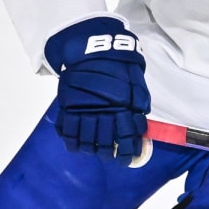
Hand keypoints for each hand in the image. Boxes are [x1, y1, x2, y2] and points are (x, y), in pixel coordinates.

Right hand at [46, 17, 150, 162]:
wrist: (92, 48)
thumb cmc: (118, 65)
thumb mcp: (136, 83)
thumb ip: (139, 104)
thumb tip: (141, 126)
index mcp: (122, 108)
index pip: (125, 138)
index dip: (125, 152)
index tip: (125, 160)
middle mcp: (103, 113)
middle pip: (104, 143)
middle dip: (107, 154)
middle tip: (108, 155)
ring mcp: (83, 110)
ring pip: (85, 141)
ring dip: (90, 149)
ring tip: (93, 150)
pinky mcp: (67, 105)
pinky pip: (67, 130)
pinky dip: (70, 141)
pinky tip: (75, 145)